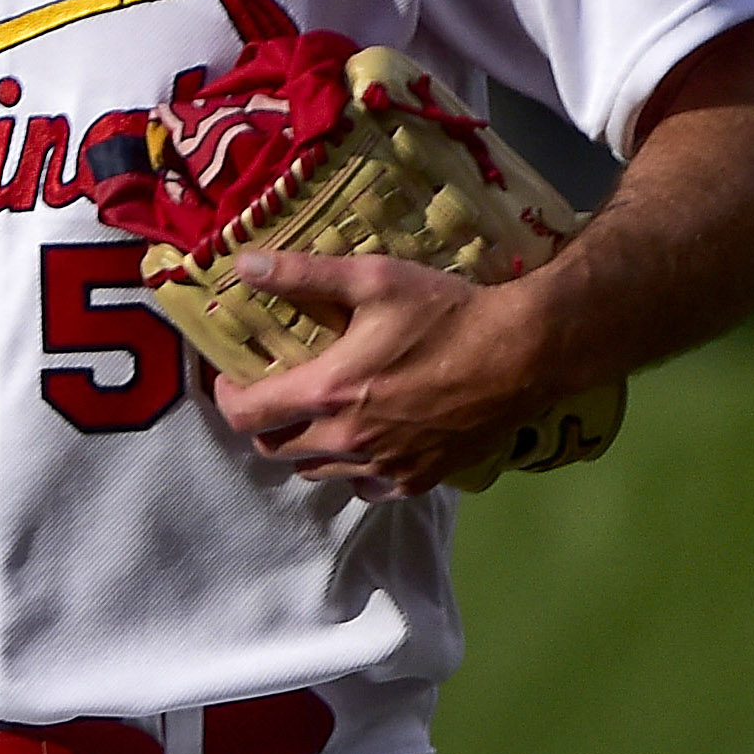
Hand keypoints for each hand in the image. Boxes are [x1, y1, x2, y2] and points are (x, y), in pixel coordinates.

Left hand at [211, 250, 548, 496]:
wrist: (525, 352)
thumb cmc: (447, 312)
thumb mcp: (374, 279)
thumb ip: (302, 275)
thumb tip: (242, 265)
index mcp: (328, 394)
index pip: (244, 415)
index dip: (227, 395)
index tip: (234, 376)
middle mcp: (348, 441)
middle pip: (274, 448)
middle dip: (265, 421)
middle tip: (276, 392)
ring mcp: (384, 467)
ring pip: (315, 471)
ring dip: (305, 446)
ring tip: (319, 413)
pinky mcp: (418, 480)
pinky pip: (364, 488)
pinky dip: (352, 471)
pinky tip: (364, 442)